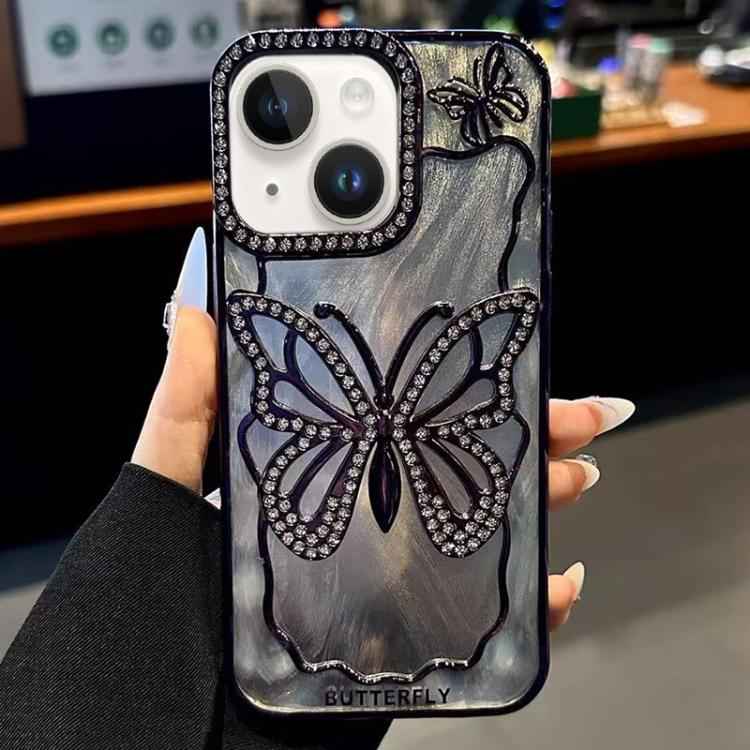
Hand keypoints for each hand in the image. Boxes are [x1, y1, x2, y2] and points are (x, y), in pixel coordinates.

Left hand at [133, 299, 633, 631]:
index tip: (507, 365)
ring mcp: (390, 571)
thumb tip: (193, 316)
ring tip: (576, 475)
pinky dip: (533, 602)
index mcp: (329, 467)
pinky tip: (560, 580)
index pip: (408, 415)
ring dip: (539, 499)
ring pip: (485, 526)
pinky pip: (483, 615)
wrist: (173, 696)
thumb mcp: (171, 477)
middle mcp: (368, 516)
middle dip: (527, 436)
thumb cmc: (163, 580)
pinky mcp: (403, 629)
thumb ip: (186, 403)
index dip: (462, 394)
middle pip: (461, 465)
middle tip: (577, 416)